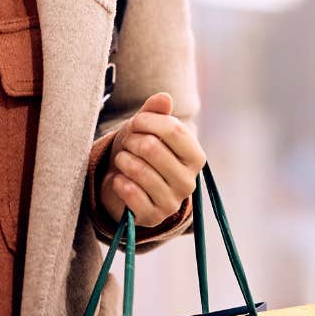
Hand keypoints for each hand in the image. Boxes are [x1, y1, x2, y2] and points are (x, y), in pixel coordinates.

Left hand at [98, 92, 204, 228]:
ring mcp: (171, 202)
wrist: (124, 185)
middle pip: (153, 148)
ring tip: (122, 160)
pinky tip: (119, 179)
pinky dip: (119, 182)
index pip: (175, 130)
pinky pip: (130, 193)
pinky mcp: (152, 218)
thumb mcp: (147, 129)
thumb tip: (164, 97)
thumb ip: (155, 112)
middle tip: (127, 143)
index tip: (136, 121)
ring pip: (139, 170)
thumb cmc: (139, 153)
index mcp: (195, 157)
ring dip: (123, 160)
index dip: (149, 121)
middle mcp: (188, 182)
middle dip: (132, 141)